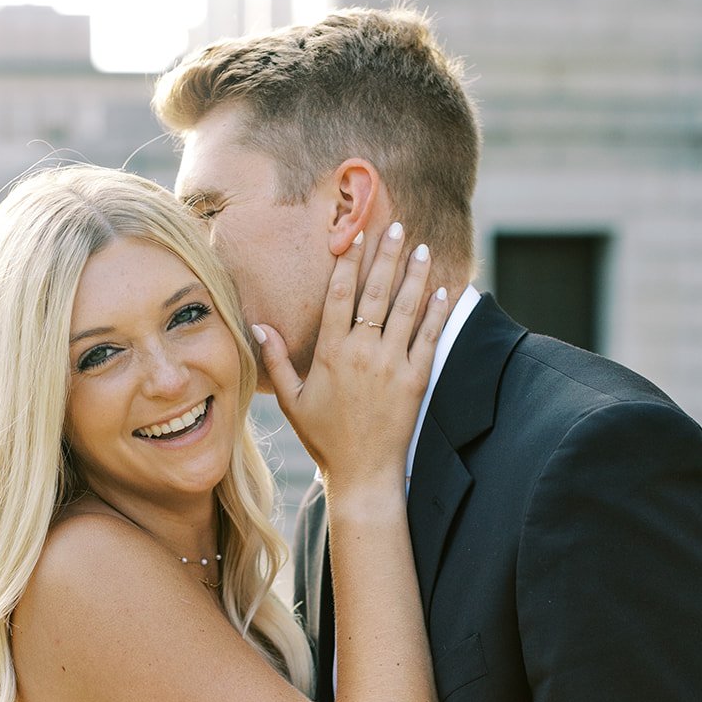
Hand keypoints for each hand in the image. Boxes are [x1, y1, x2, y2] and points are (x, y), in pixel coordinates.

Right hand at [255, 224, 448, 490]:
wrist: (363, 474)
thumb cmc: (324, 439)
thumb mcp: (291, 401)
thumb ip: (276, 360)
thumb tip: (258, 326)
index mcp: (330, 353)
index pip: (339, 295)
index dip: (347, 262)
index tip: (353, 235)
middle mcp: (362, 353)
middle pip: (376, 293)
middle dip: (387, 256)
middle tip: (398, 227)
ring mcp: (391, 365)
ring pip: (407, 309)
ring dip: (416, 275)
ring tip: (424, 248)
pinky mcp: (416, 380)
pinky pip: (429, 338)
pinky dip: (437, 312)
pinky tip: (443, 289)